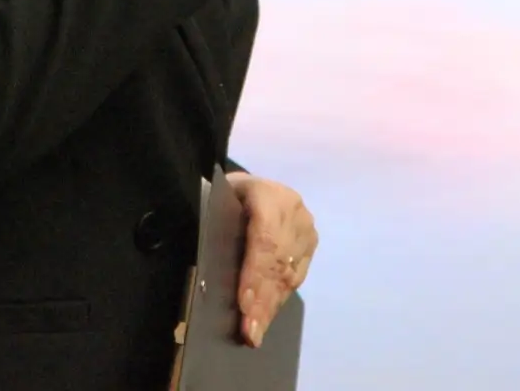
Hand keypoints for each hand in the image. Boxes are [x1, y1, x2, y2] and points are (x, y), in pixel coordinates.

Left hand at [226, 172, 316, 348]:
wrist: (253, 186)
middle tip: (250, 332)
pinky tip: (266, 319)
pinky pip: (295, 276)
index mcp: (266, 193)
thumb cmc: (224, 197)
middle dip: (262, 300)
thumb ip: (213, 227)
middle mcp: (292, 209)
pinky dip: (278, 300)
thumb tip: (209, 264)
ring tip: (256, 333)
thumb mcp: (214, 202)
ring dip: (271, 306)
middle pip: (277, 261)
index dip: (254, 274)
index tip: (244, 305)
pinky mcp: (310, 242)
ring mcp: (305, 227)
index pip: (263, 238)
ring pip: (288, 272)